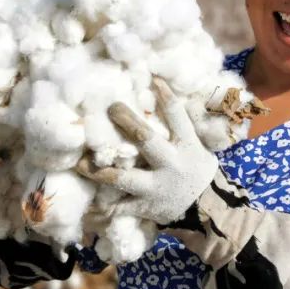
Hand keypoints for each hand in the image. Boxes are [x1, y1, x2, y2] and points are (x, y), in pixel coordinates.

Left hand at [75, 77, 218, 225]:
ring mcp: (156, 187)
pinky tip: (86, 204)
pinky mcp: (145, 206)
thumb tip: (172, 93)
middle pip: (146, 139)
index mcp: (187, 146)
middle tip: (111, 108)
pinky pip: (119, 207)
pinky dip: (102, 207)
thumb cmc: (199, 171)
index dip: (166, 97)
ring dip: (100, 170)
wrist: (208, 209)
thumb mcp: (201, 147)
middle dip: (126, 122)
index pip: (177, 117)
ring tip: (80, 162)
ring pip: (124, 177)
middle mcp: (171, 164)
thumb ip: (185, 125)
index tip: (154, 79)